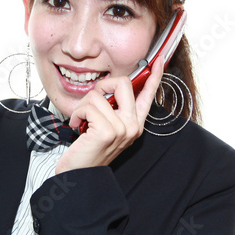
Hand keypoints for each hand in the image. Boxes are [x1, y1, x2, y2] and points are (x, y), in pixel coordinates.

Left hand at [55, 56, 165, 173]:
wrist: (79, 174)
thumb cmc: (89, 149)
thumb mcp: (105, 127)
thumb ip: (112, 109)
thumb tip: (108, 88)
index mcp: (135, 123)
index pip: (148, 95)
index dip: (154, 76)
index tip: (158, 60)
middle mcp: (133, 126)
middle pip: (123, 83)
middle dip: (101, 86)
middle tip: (91, 103)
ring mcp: (123, 129)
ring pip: (98, 95)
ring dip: (82, 107)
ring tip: (80, 122)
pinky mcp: (108, 132)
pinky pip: (88, 107)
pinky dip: (76, 114)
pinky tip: (76, 127)